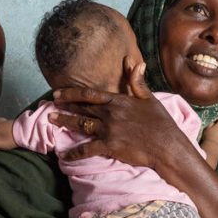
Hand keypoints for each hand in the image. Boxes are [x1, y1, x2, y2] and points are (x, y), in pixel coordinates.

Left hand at [51, 59, 192, 169]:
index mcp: (118, 101)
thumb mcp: (150, 99)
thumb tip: (135, 62)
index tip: (58, 93)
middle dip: (64, 107)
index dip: (71, 93)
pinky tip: (64, 156)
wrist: (167, 146)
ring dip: (65, 122)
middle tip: (49, 106)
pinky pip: (87, 149)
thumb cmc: (161, 123)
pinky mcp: (110, 146)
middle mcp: (110, 114)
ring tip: (51, 120)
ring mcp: (109, 130)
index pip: (89, 94)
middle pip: (82, 109)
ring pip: (81, 125)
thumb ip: (137, 82)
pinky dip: (74, 153)